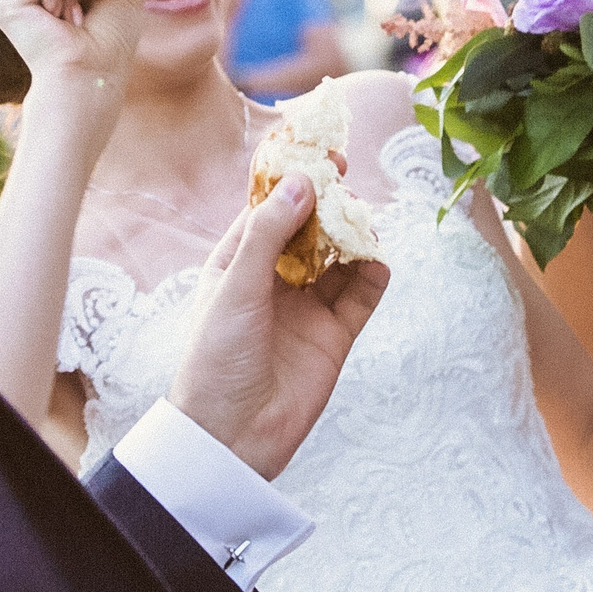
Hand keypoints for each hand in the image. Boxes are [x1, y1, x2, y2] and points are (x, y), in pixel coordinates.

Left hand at [168, 175, 390, 479]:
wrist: (232, 439)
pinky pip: (361, 297)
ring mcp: (306, 307)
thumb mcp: (234, 290)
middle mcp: (274, 280)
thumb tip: (301, 184)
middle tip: (346, 181)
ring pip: (340, 257)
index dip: (294, 179)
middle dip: (329, 202)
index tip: (320, 152)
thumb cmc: (215, 362)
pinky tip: (377, 262)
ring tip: (362, 225)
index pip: (268, 209)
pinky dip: (373, 276)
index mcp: (237, 262)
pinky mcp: (333, 337)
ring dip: (354, 236)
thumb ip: (267, 236)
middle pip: (310, 227)